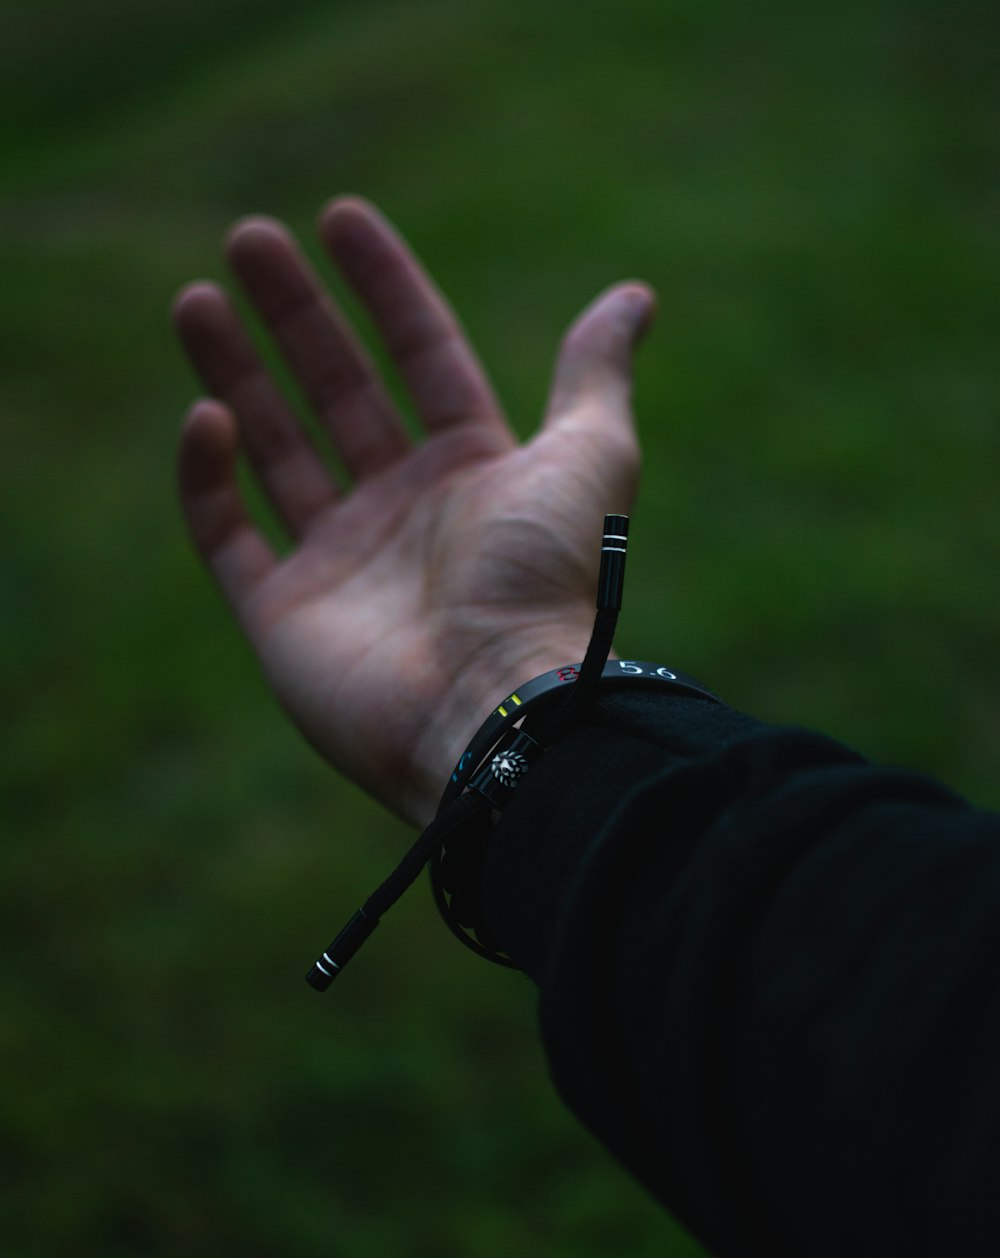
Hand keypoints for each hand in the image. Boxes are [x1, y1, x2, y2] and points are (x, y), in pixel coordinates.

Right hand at [172, 197, 654, 826]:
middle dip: (294, 315)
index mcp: (474, 471)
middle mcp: (404, 511)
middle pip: (338, 391)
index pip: (423, 357)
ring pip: (272, 448)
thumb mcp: (590, 459)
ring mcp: (338, 563)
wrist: (493, 706)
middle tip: (248, 239)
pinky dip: (206, 477)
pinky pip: (226, 532)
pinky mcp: (281, 614)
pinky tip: (205, 414)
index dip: (386, 287)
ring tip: (195, 298)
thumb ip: (594, 375)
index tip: (340, 218)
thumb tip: (633, 295)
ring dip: (235, 372)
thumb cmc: (545, 583)